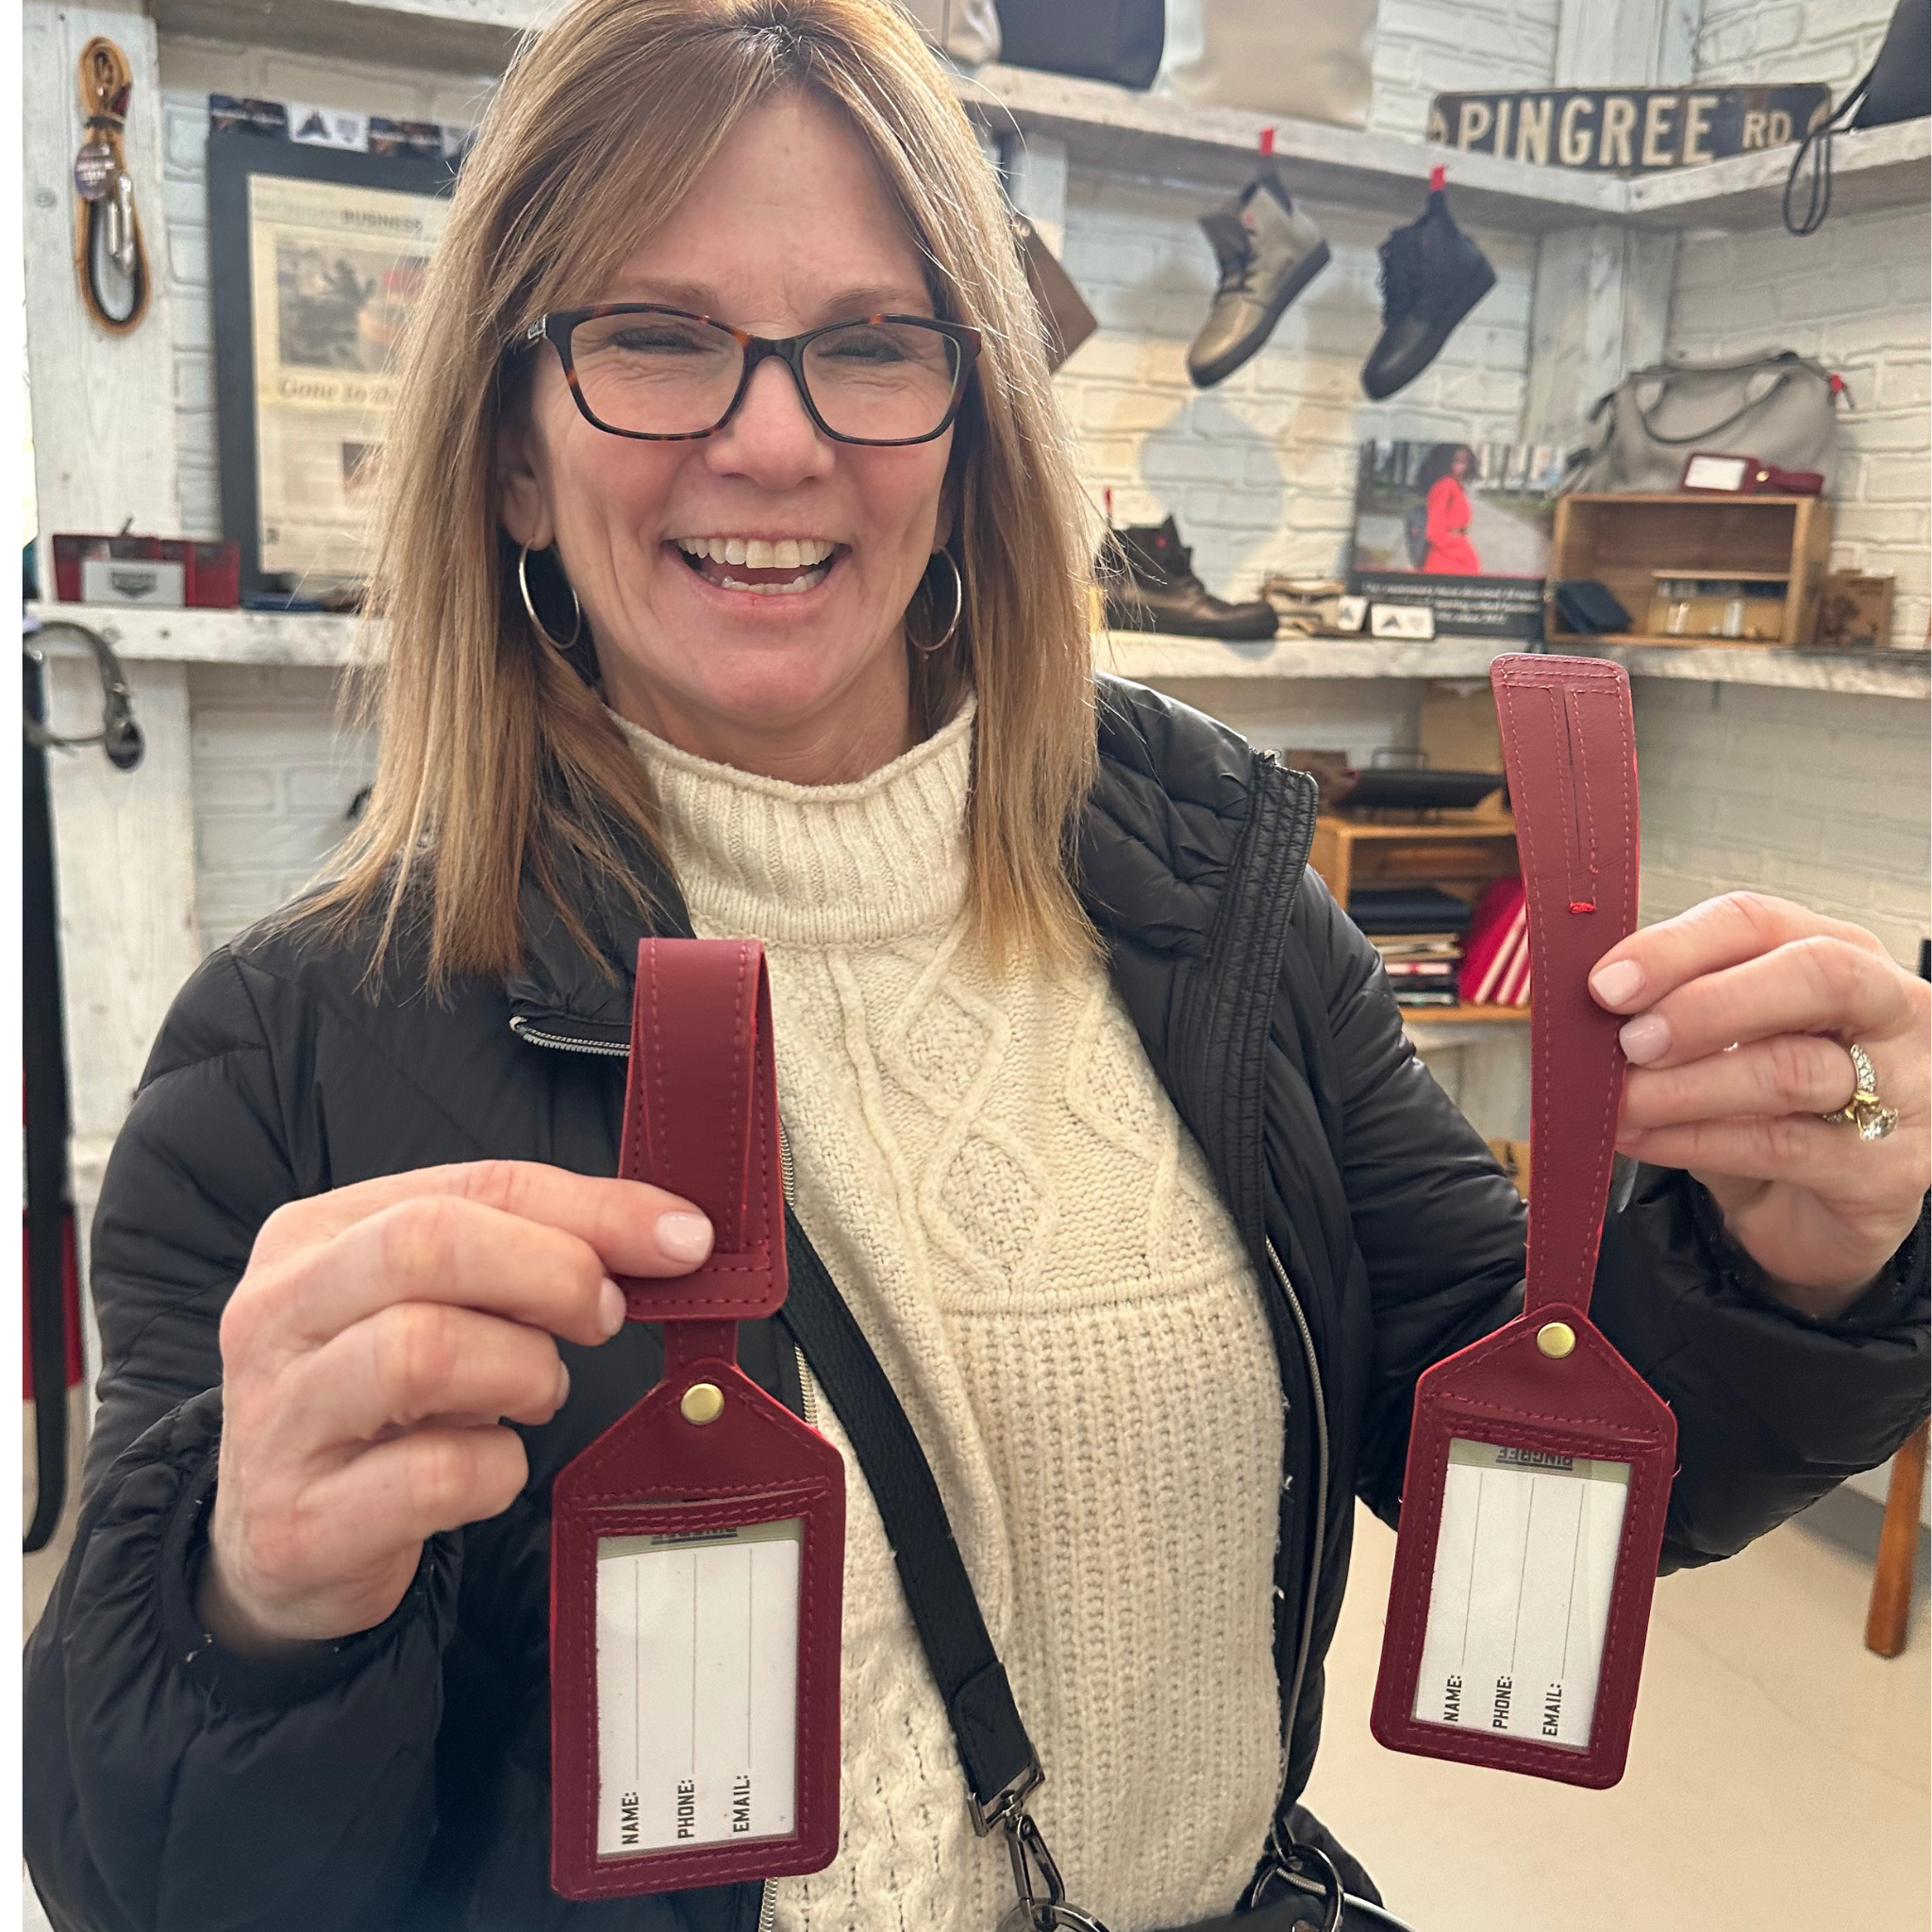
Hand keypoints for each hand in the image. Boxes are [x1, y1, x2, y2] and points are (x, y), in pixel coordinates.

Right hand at [201, 1161, 715, 1653]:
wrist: (272, 1546)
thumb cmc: (382, 1403)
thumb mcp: (439, 1305)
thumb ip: (532, 1253)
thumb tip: (671, 1235)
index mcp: (315, 1235)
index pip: (472, 1184)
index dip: (593, 1207)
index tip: (680, 1238)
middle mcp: (278, 1313)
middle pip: (425, 1245)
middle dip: (552, 1272)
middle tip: (603, 1317)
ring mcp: (278, 1421)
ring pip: (423, 1351)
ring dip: (523, 1371)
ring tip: (537, 1392)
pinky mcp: (300, 1524)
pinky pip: (435, 1476)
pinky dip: (498, 1469)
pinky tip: (490, 1467)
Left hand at [1589, 893, 1928, 1318]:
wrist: (1807, 1212)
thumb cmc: (1765, 1109)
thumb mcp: (1720, 1043)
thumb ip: (1673, 1008)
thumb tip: (1595, 997)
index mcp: (1842, 954)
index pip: (1761, 922)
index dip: (1677, 947)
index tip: (1608, 983)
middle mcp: (1892, 1011)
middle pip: (1815, 974)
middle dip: (1707, 1004)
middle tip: (1631, 1041)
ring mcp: (1906, 1091)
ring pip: (1791, 1070)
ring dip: (1684, 1086)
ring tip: (1621, 1101)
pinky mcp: (1886, 1170)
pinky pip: (1778, 1147)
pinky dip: (1693, 1140)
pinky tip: (1642, 1139)